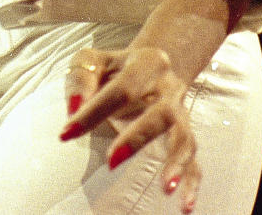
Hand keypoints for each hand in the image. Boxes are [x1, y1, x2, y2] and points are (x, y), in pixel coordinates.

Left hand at [61, 44, 198, 212]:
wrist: (150, 65)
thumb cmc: (114, 68)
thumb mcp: (93, 61)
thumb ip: (81, 78)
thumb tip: (74, 109)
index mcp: (146, 62)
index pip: (121, 88)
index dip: (93, 111)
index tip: (67, 134)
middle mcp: (169, 87)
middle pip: (161, 113)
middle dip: (137, 138)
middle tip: (112, 161)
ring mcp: (181, 112)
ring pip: (183, 138)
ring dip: (176, 162)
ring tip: (167, 188)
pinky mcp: (185, 134)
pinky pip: (194, 159)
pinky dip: (192, 182)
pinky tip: (184, 205)